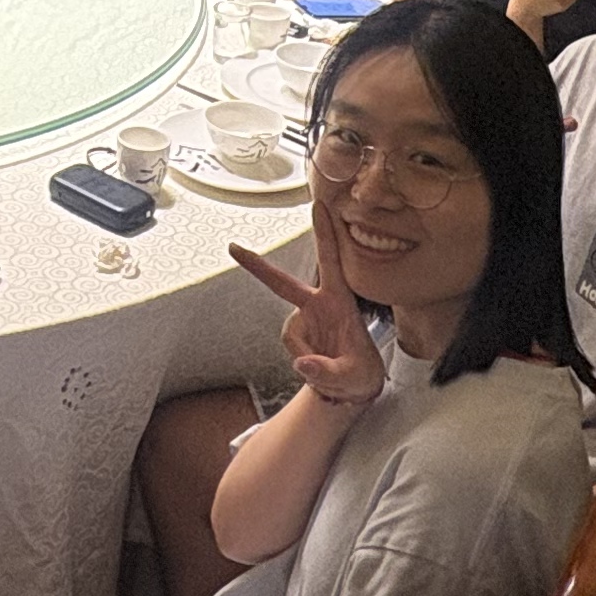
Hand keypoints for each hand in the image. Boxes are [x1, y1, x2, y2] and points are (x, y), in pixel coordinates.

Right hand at [228, 220, 384, 408]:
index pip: (331, 262)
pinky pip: (290, 346)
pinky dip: (301, 361)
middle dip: (258, 267)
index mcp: (340, 302)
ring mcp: (306, 319)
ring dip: (306, 355)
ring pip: (290, 335)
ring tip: (330, 369)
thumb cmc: (361, 375)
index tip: (318, 206)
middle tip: (234, 247)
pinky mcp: (297, 333)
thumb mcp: (353, 379)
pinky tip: (318, 367)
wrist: (352, 389)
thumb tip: (301, 363)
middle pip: (283, 283)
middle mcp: (319, 305)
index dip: (324, 233)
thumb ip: (329, 372)